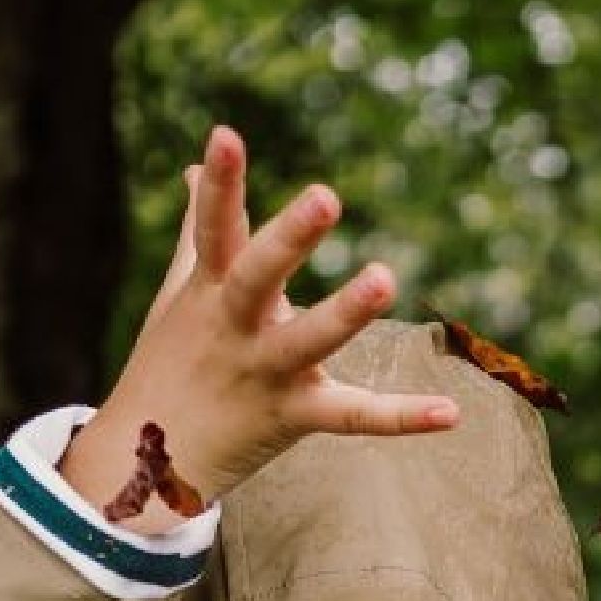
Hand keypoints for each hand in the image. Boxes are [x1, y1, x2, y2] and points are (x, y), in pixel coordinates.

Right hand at [60, 125, 458, 527]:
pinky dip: (402, 418)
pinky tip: (451, 413)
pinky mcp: (291, 418)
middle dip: (288, 238)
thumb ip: (198, 232)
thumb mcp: (180, 297)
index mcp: (209, 291)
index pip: (214, 229)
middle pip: (258, 277)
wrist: (149, 465)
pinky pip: (352, 417)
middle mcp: (234, 328)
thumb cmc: (170, 367)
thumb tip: (196, 168)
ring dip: (344, 312)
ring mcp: (263, 373)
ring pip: (306, 341)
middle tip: (326, 196)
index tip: (226, 136)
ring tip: (383, 277)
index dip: (220, 185)